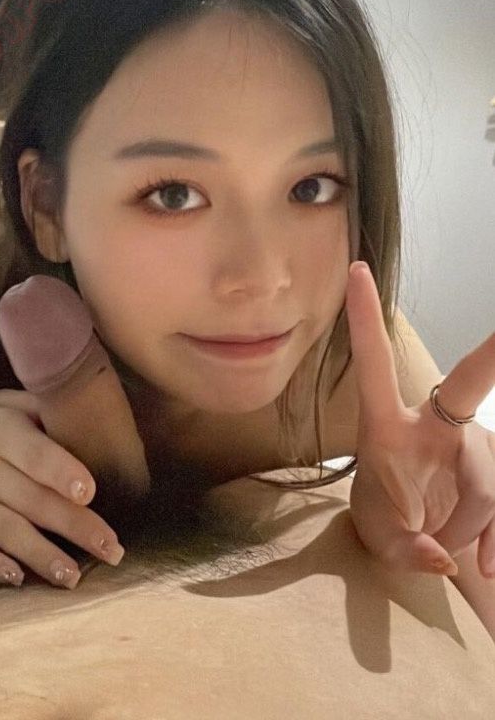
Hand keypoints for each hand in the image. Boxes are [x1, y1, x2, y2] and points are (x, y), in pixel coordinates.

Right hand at [0, 389, 129, 588]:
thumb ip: (36, 409)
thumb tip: (87, 417)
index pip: (35, 453)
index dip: (63, 473)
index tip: (90, 493)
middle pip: (34, 501)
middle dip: (77, 528)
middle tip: (113, 550)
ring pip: (8, 532)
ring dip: (43, 557)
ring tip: (75, 578)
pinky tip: (18, 580)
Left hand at [345, 261, 494, 577]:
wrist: (415, 540)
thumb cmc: (386, 521)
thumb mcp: (382, 541)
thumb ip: (407, 549)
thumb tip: (441, 559)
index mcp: (386, 426)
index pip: (374, 364)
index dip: (365, 317)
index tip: (356, 269)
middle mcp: (433, 425)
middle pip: (466, 385)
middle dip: (492, 355)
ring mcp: (469, 444)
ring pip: (487, 479)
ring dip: (470, 525)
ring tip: (443, 550)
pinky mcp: (491, 469)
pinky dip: (494, 540)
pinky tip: (484, 568)